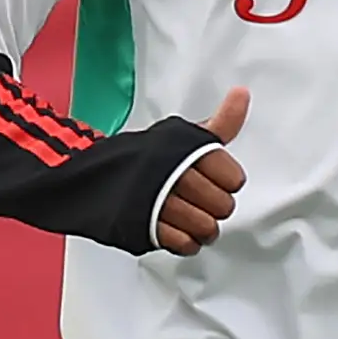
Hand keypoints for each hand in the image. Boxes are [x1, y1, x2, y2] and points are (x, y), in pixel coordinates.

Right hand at [156, 88, 248, 254]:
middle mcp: (172, 175)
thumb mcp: (185, 135)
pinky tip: (178, 229)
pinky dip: (185, 241)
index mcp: (186, 151)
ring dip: (202, 227)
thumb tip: (242, 94)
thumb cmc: (146, 158)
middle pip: (222, 206)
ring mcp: (158, 204)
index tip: (214, 178)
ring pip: (205, 227)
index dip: (226, 181)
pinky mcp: (146, 228)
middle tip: (200, 199)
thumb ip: (221, 123)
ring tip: (190, 216)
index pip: (233, 178)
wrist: (95, 176)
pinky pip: (184, 244)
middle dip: (214, 206)